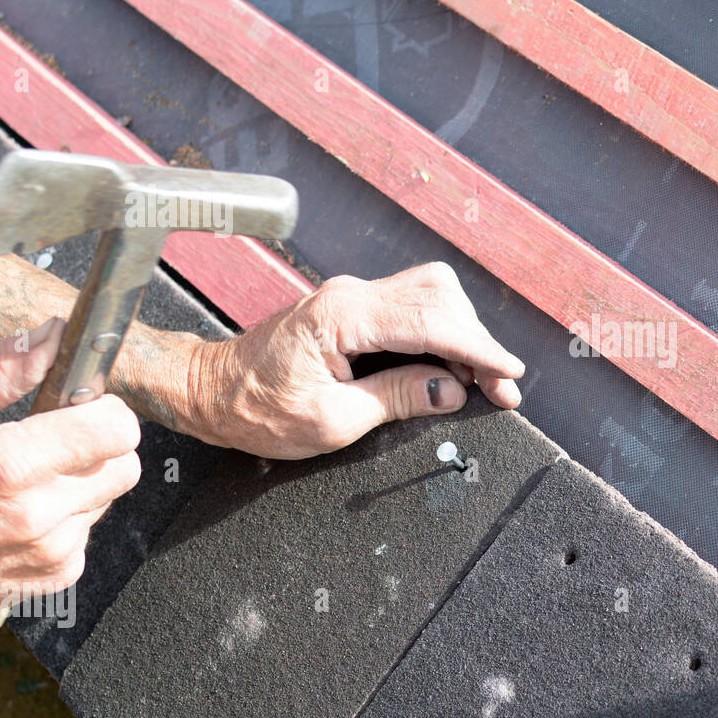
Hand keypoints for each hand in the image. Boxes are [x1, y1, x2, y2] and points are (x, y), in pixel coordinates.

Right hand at [0, 319, 141, 613]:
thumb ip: (5, 370)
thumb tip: (54, 334)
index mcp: (11, 465)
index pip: (118, 430)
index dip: (104, 411)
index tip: (81, 406)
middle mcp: (36, 515)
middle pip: (125, 464)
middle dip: (99, 447)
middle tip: (55, 440)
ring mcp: (48, 551)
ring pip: (108, 498)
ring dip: (82, 483)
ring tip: (28, 479)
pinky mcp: (55, 574)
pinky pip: (88, 531)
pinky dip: (67, 519)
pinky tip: (24, 511)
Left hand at [186, 263, 525, 458]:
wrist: (208, 391)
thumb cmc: (255, 410)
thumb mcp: (332, 422)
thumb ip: (397, 399)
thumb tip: (451, 392)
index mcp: (343, 317)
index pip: (432, 321)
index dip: (479, 349)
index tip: (509, 374)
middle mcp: (351, 295)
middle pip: (440, 298)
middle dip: (477, 343)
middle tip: (500, 390)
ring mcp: (352, 298)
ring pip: (432, 297)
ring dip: (462, 337)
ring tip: (477, 384)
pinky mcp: (353, 309)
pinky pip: (412, 309)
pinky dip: (440, 336)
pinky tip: (449, 370)